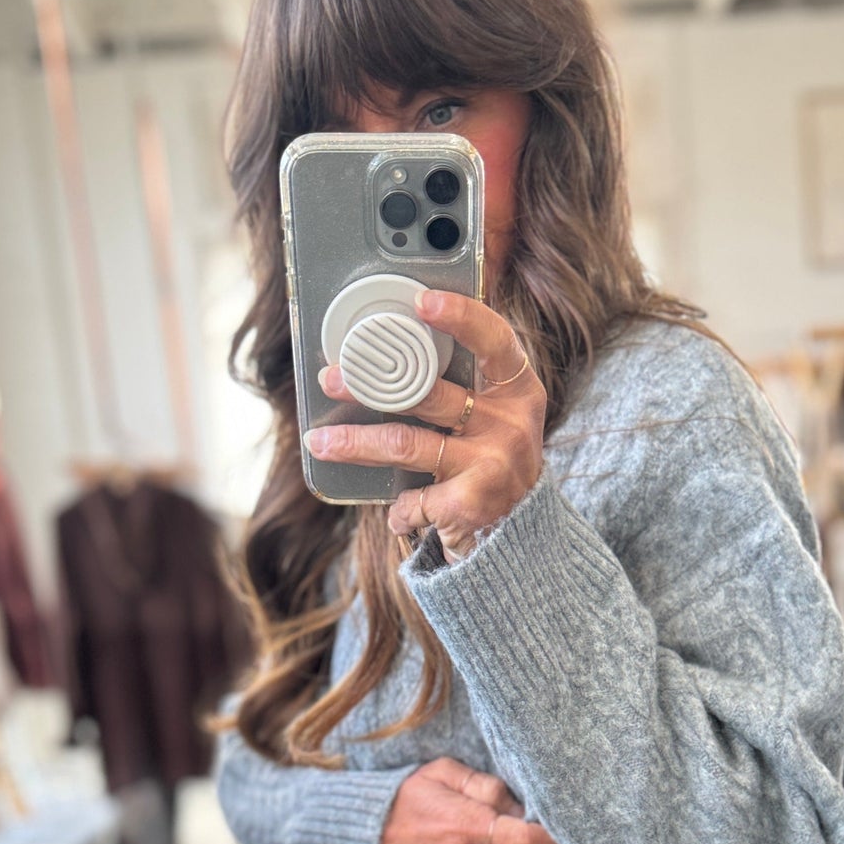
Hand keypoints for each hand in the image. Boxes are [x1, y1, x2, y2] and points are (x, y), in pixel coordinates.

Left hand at [308, 290, 544, 562]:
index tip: (422, 301)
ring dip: (356, 443)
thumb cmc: (493, 468)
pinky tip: (397, 512)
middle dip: (370, 383)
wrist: (523, 543)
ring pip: (406, 443)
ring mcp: (493, 464)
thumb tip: (387, 357)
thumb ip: (462, 389)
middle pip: (430, 392)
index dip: (460, 316)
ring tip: (321, 442)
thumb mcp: (492, 422)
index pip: (494, 341)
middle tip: (331, 378)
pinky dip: (400, 509)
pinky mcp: (472, 505)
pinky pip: (414, 499)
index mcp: (519, 391)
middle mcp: (511, 424)